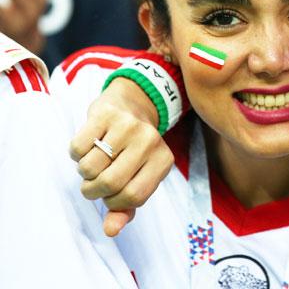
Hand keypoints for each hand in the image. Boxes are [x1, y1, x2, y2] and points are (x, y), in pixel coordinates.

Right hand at [69, 77, 173, 236]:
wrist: (131, 106)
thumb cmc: (132, 151)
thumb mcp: (137, 178)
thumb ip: (125, 208)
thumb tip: (111, 230)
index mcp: (163, 161)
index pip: (132, 197)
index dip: (113, 202)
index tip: (109, 194)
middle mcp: (151, 141)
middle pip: (110, 182)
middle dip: (93, 190)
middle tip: (93, 182)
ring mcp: (129, 125)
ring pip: (90, 166)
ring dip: (83, 172)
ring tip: (92, 163)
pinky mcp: (107, 114)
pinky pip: (78, 147)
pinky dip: (76, 153)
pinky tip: (88, 146)